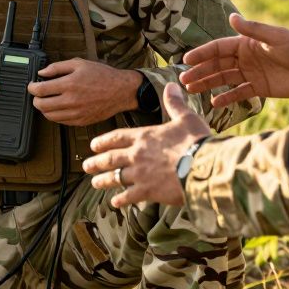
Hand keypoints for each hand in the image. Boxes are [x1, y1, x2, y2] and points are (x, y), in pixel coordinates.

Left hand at [28, 58, 140, 125]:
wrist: (121, 91)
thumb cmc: (102, 76)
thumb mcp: (79, 64)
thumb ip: (57, 67)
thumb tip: (42, 73)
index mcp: (69, 84)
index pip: (40, 90)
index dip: (32, 87)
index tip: (32, 85)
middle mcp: (71, 101)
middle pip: (41, 105)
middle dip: (35, 99)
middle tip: (38, 94)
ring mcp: (75, 114)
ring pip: (49, 116)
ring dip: (44, 108)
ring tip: (48, 100)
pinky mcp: (80, 121)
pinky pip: (60, 121)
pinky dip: (55, 115)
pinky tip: (59, 107)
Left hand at [83, 83, 210, 208]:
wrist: (203, 166)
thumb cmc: (196, 141)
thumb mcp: (186, 118)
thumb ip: (175, 103)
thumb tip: (172, 85)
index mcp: (144, 136)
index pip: (117, 137)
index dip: (103, 141)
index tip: (93, 145)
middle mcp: (137, 155)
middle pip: (110, 158)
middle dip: (96, 162)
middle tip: (86, 166)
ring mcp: (140, 174)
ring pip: (115, 178)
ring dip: (103, 181)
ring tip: (95, 183)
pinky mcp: (147, 191)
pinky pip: (128, 196)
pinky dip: (120, 200)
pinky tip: (115, 202)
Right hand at [179, 13, 288, 107]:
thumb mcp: (276, 37)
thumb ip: (253, 30)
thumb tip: (232, 17)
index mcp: (246, 44)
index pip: (218, 48)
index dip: (202, 54)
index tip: (186, 60)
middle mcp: (245, 58)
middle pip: (217, 65)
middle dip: (199, 71)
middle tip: (183, 80)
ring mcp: (251, 73)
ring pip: (224, 79)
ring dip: (207, 84)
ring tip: (191, 90)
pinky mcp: (259, 88)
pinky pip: (238, 93)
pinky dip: (227, 98)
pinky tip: (214, 103)